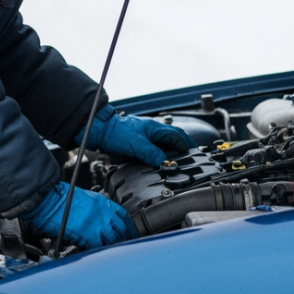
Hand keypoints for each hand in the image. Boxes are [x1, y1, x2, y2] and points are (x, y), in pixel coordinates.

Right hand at [21, 182, 137, 248]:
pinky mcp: (88, 235)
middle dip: (125, 239)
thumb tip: (100, 222)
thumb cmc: (61, 199)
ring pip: (113, 240)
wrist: (49, 200)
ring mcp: (97, 224)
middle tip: (125, 246)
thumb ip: (96, 211)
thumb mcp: (85, 199)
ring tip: (112, 253)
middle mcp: (104, 213)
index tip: (130, 233)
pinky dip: (99, 251)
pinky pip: (99, 247)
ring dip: (113, 246)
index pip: (124, 216)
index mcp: (103, 203)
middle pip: (122, 230)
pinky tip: (98, 253)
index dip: (129, 227)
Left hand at [77, 104, 196, 167]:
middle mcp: (154, 133)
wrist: (100, 132)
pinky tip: (163, 163)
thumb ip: (151, 153)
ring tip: (181, 164)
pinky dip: (163, 157)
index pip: (178, 138)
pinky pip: (156, 151)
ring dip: (174, 154)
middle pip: (175, 140)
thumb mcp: (136, 144)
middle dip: (185, 149)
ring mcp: (148, 139)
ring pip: (166, 146)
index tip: (194, 158)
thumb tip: (165, 162)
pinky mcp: (141, 146)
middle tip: (193, 160)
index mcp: (157, 129)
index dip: (187, 148)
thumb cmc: (116, 132)